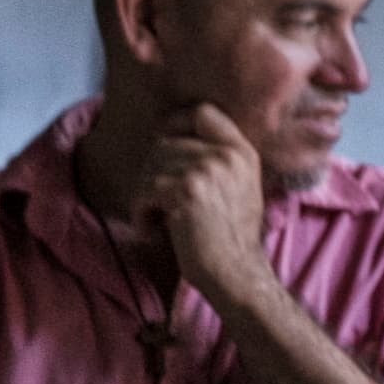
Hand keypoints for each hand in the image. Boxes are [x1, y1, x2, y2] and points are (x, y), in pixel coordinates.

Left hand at [140, 105, 271, 308]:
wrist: (235, 271)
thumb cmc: (230, 236)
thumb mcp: (240, 187)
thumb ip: (218, 158)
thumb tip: (167, 137)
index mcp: (242, 152)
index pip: (203, 112)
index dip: (177, 123)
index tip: (165, 143)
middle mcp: (227, 155)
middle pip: (166, 143)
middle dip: (154, 174)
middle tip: (161, 205)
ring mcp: (207, 170)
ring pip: (150, 167)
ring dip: (145, 197)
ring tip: (160, 221)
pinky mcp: (185, 191)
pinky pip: (143, 192)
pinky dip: (141, 215)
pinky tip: (153, 231)